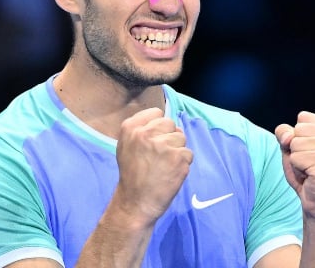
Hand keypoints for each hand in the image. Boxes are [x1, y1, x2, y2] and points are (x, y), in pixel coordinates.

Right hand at [114, 107, 192, 225]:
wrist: (135, 203)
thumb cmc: (132, 174)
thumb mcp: (126, 146)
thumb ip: (141, 129)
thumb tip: (167, 122)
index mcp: (131, 128)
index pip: (157, 113)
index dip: (158, 127)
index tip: (153, 141)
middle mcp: (146, 133)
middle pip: (171, 124)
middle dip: (169, 138)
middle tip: (159, 157)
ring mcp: (163, 145)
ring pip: (181, 138)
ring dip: (177, 151)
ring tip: (164, 166)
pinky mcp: (178, 158)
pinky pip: (188, 153)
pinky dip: (183, 164)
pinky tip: (170, 174)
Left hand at [275, 111, 314, 219]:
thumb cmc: (307, 172)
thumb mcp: (292, 146)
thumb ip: (285, 133)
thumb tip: (287, 135)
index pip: (303, 117)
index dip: (299, 136)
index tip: (312, 151)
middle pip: (298, 129)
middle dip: (297, 147)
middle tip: (310, 163)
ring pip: (295, 143)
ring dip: (297, 159)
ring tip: (311, 169)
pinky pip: (295, 157)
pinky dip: (297, 168)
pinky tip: (310, 175)